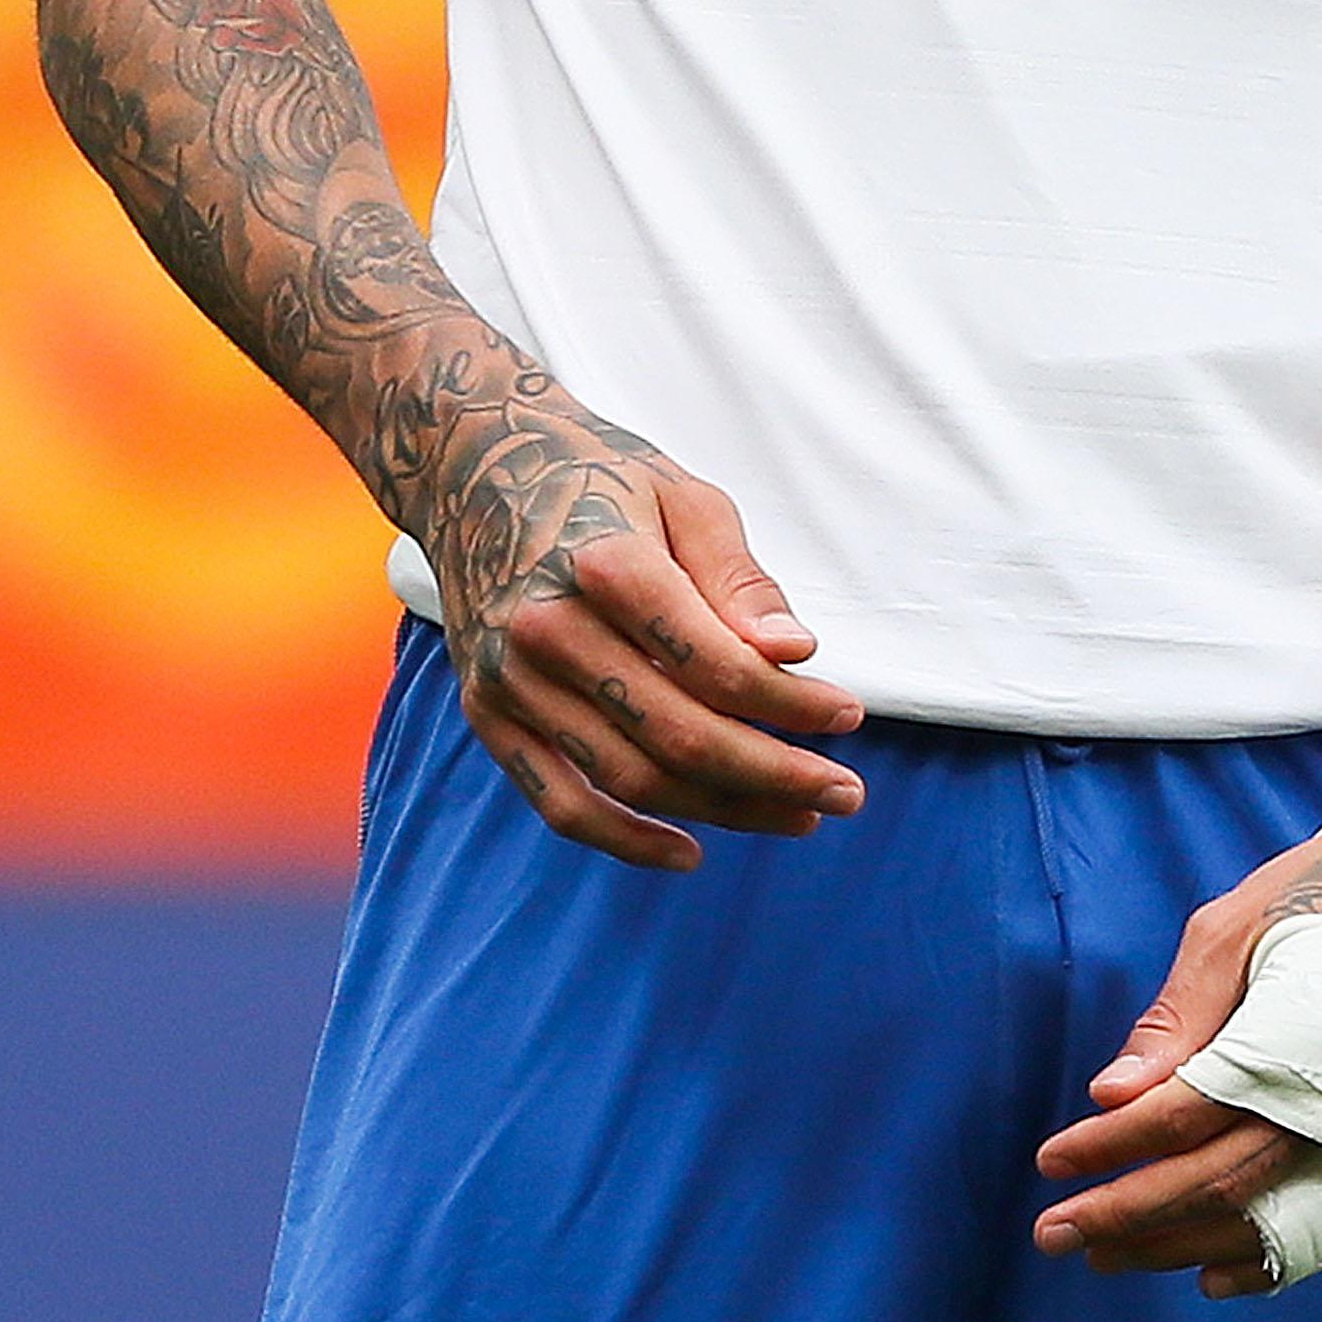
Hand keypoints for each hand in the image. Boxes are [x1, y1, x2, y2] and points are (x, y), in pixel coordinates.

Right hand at [426, 393, 867, 872]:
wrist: (473, 471)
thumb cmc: (600, 479)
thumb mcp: (686, 498)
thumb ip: (740, 579)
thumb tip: (795, 652)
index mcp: (607, 566)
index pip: (719, 666)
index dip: (794, 705)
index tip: (848, 717)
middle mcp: (549, 630)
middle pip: (681, 736)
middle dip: (776, 774)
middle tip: (845, 792)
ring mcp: (511, 680)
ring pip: (632, 780)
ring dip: (723, 810)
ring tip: (796, 814)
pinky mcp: (488, 713)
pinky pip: (561, 803)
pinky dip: (626, 841)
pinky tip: (690, 851)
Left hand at [1033, 829, 1321, 1300]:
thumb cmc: (1318, 899)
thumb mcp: (1231, 930)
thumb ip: (1175, 1018)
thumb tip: (1109, 1095)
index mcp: (1289, 1043)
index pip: (1179, 1118)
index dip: (1109, 1147)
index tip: (1050, 1162)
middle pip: (1212, 1183)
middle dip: (1126, 1214)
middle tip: (1053, 1233)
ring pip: (1260, 1219)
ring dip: (1176, 1245)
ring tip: (1106, 1254)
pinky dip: (1262, 1263)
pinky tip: (1206, 1278)